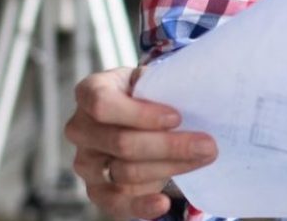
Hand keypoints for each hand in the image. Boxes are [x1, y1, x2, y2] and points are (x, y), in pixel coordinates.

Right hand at [64, 67, 217, 218]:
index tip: (176, 118)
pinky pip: (115, 203)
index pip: (103, 104)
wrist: (133, 116)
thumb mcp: (150, 79)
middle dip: (170, 146)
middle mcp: (80, 128)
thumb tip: (191, 97)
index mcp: (89, 92)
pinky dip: (140, 206)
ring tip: (202, 159)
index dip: (140, 114)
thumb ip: (161, 85)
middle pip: (122, 143)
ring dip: (169, 168)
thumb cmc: (144, 95)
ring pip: (125, 172)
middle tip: (207, 145)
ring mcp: (85, 161)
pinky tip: (162, 203)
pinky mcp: (95, 189)